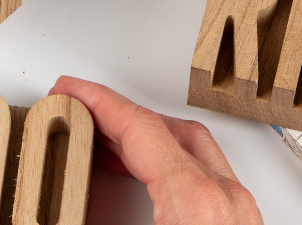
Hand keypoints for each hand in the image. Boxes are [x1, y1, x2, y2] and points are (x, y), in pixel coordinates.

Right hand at [48, 76, 262, 224]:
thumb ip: (94, 217)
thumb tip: (60, 213)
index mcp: (196, 202)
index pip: (140, 128)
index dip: (98, 102)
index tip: (72, 90)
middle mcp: (225, 200)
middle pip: (168, 130)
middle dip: (119, 115)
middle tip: (82, 112)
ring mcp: (239, 211)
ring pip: (193, 149)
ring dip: (146, 139)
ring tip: (105, 143)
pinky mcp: (241, 223)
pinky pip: (205, 175)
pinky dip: (170, 164)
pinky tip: (144, 176)